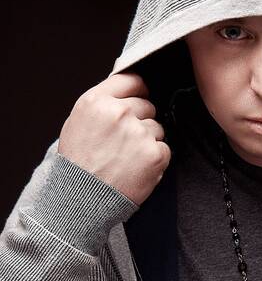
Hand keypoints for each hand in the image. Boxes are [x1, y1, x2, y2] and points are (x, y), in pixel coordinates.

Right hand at [58, 71, 171, 206]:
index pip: (132, 80)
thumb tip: (128, 88)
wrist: (80, 199)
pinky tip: (136, 169)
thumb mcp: (78, 122)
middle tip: (123, 143)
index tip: (136, 103)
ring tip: (126, 159)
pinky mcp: (154, 154)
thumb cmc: (77, 163)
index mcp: (97, 101)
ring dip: (148, 142)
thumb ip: (102, 103)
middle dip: (140, 121)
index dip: (137, 92)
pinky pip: (164, 149)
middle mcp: (119, 113)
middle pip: (147, 106)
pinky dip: (155, 160)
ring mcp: (139, 133)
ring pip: (157, 128)